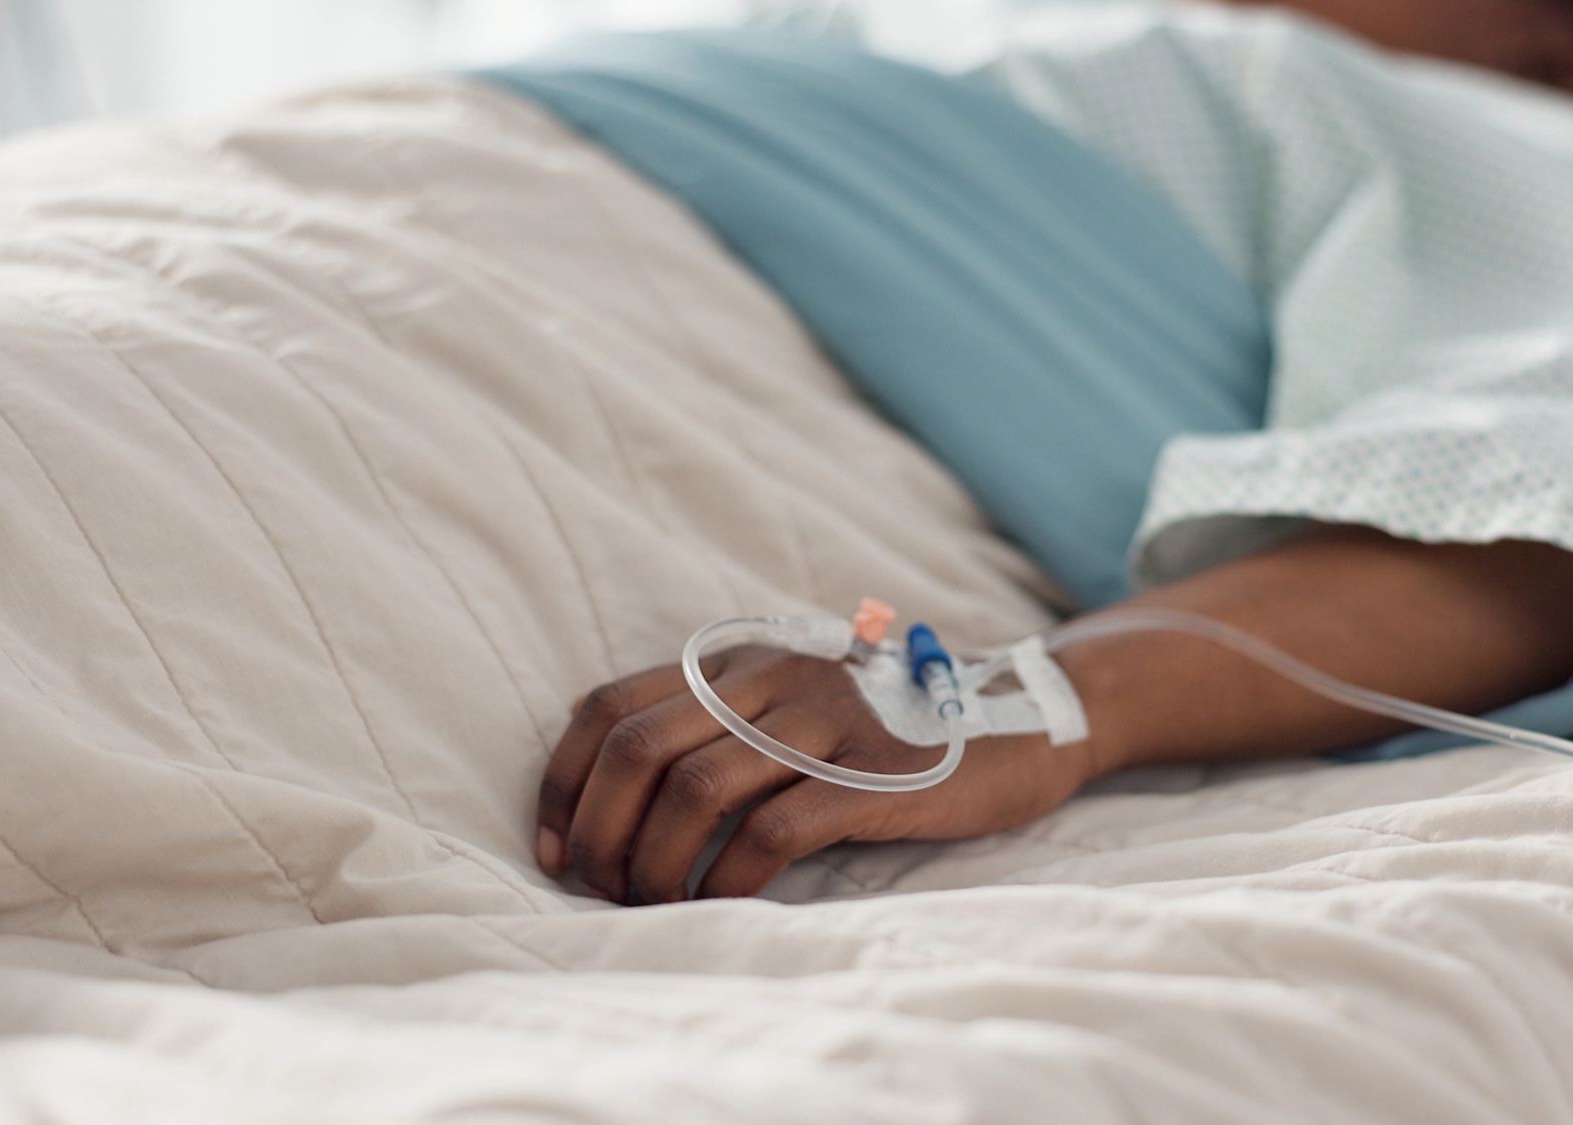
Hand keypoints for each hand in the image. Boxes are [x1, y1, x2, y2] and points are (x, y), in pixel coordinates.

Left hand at [537, 645, 1095, 904]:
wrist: (1017, 721)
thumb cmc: (885, 732)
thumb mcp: (791, 707)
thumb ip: (714, 726)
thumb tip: (605, 787)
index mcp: (737, 660)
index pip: (610, 706)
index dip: (564, 783)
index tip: (555, 850)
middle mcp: (771, 678)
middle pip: (640, 746)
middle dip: (600, 831)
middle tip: (602, 889)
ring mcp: (825, 722)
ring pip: (697, 787)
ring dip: (654, 862)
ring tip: (653, 903)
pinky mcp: (874, 776)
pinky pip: (774, 830)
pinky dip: (728, 878)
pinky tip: (719, 904)